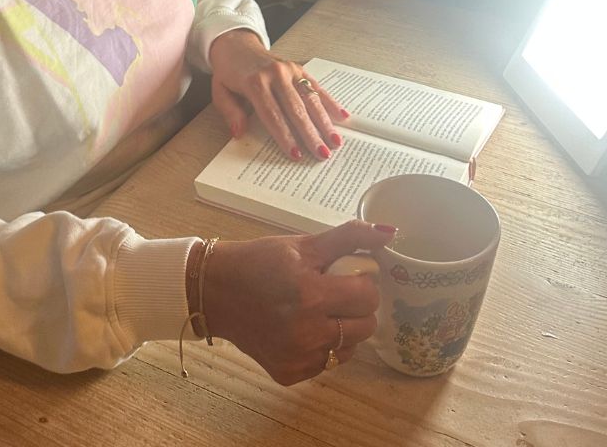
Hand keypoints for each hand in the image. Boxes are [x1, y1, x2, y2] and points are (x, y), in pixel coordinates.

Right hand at [202, 220, 392, 384]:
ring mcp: (297, 358)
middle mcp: (307, 332)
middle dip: (357, 307)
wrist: (216, 291)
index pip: (368, 297)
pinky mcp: (289, 374)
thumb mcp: (303, 244)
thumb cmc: (260, 262)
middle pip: (366, 326)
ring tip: (320, 311)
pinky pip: (326, 364)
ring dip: (343, 329)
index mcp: (311, 294)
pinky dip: (323, 347)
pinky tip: (304, 329)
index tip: (348, 276)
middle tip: (335, 293)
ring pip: (349, 348)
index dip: (363, 283)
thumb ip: (349, 237)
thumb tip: (389, 232)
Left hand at [208, 30, 347, 159]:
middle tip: (322, 154)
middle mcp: (275, 74)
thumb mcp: (220, 91)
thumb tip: (239, 132)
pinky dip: (330, 102)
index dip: (285, 135)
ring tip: (335, 142)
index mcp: (255, 82)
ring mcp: (290, 70)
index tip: (296, 154)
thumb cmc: (229, 73)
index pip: (272, 114)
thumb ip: (230, 112)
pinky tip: (342, 116)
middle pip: (296, 109)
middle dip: (310, 134)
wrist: (237, 44)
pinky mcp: (299, 68)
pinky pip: (316, 86)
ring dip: (324, 122)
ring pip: (310, 99)